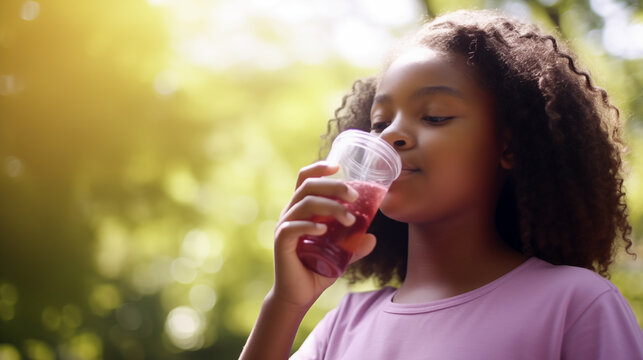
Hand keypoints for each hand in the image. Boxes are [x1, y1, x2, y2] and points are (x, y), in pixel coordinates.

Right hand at [269, 161, 376, 309]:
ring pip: (304, 203)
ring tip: (349, 220)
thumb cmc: (317, 270)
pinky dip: (310, 225)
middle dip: (333, 186)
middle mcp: (290, 213)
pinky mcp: (281, 242)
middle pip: (308, 186)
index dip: (319, 168)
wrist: (299, 295)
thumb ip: (354, 246)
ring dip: (330, 207)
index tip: (339, 166)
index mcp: (301, 209)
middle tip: (354, 196)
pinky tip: (324, 229)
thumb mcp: (340, 256)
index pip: (305, 179)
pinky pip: (293, 227)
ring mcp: (284, 226)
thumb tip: (372, 238)